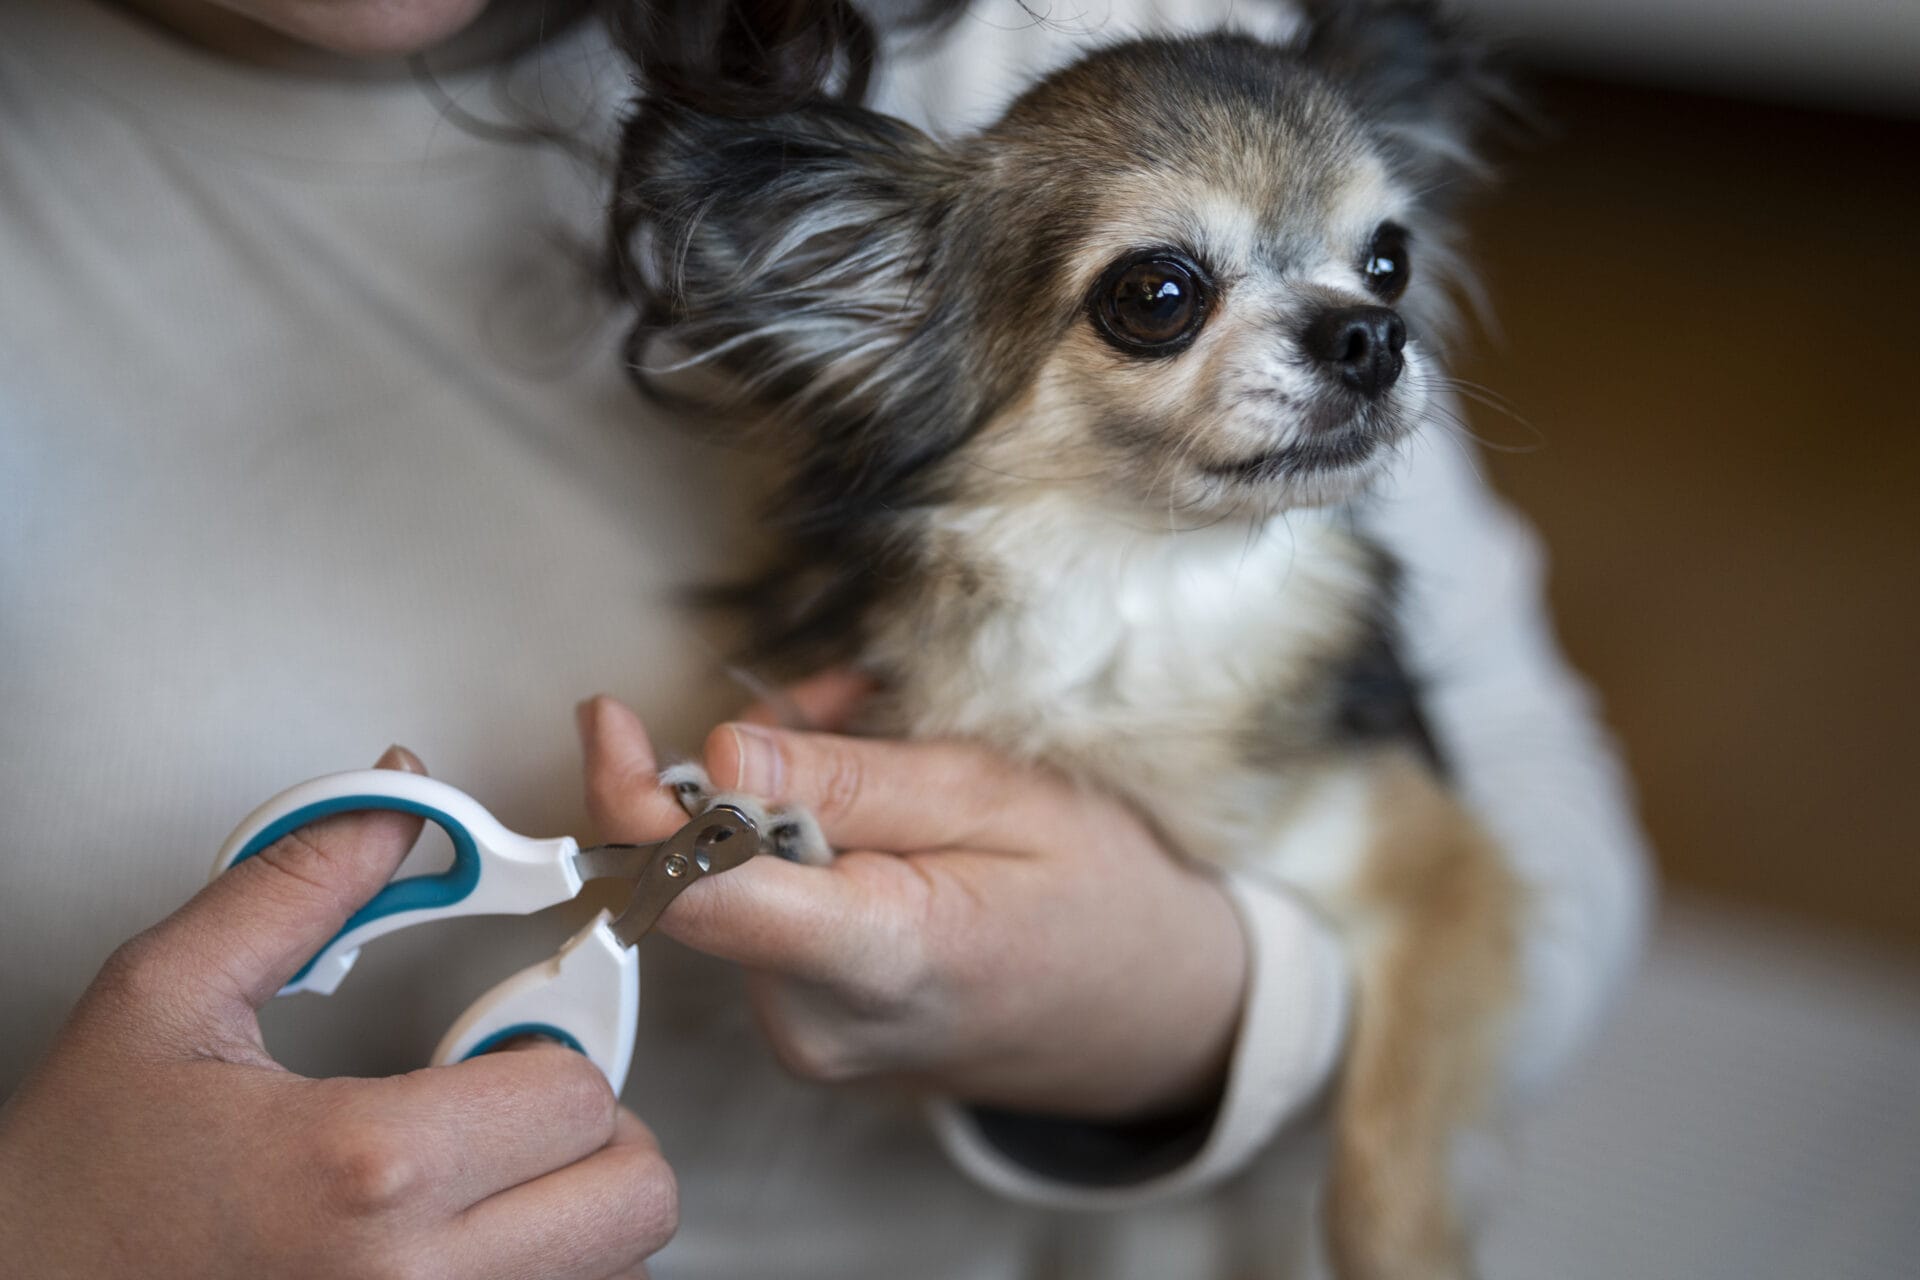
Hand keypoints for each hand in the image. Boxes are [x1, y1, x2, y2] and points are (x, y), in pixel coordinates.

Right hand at [0, 748, 675, 1279]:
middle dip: (594, 1135)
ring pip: (612, 1272)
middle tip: (513, 1108)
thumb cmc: (68, 1188)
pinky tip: (456, 1235)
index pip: (580, 1096)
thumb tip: (399, 808)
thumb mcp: (163, 1001)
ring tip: (477, 1176)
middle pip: (634, 1198)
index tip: (496, 1043)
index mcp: (366, 1171)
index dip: (549, 1048)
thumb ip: (298, 886)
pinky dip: (540, 1272)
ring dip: (574, 1210)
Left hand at [578, 684, 1248, 1119]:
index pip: (698, 893)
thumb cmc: (1106, 898)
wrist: (1159, 1015)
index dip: (630, 800)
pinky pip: (761, 915)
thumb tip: (715, 755)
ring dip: (776, 799)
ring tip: (880, 741)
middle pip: (705, 876)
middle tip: (841, 699)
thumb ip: (851, 783)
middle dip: (740, 768)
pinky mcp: (810, 1030)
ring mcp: (810, 1038)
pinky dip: (795, 846)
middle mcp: (817, 1022)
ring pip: (730, 887)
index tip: (609, 719)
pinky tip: (873, 807)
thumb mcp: (1000, 798)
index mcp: (878, 959)